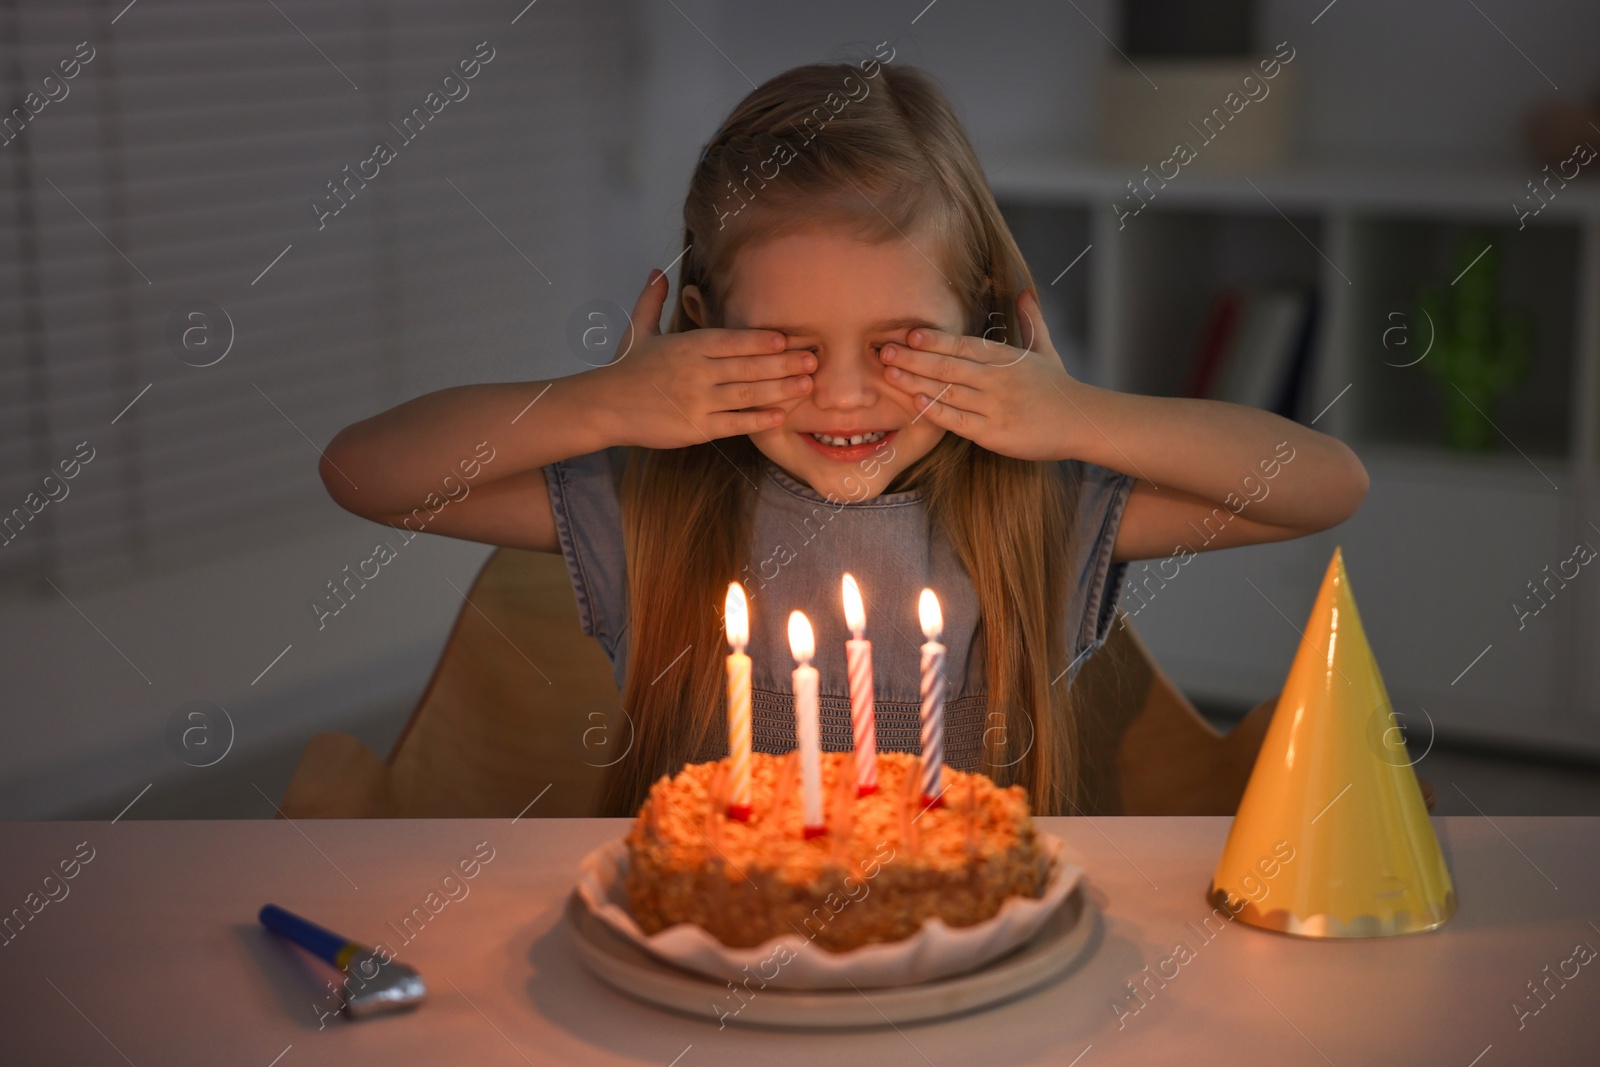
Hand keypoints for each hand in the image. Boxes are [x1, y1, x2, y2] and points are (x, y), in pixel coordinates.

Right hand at [598, 270, 815, 448]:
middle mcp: (697, 371)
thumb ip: (652, 300)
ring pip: (747, 394)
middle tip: (813, 360)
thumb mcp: (637, 329)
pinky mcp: (696, 428)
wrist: (603, 405)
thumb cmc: (624, 368)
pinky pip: (734, 423)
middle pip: (748, 366)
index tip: (789, 339)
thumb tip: (657, 270)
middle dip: (784, 363)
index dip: (762, 340)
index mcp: (688, 346)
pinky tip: (780, 415)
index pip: (733, 340)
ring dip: (780, 389)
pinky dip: (758, 419)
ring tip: (807, 386)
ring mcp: (698, 401)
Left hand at [878, 289, 1079, 460]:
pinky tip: (915, 400)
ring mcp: (995, 406)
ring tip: (889, 372)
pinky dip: (936, 410)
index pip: (965, 345)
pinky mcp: (994, 433)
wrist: (1083, 422)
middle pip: (949, 366)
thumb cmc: (1059, 387)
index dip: (936, 339)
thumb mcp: (1046, 349)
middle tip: (883, 349)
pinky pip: (958, 421)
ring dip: (916, 380)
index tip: (910, 333)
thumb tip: (1024, 291)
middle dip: (914, 357)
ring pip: (948, 391)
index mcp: (1006, 358)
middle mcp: (998, 380)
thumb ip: (1031, 320)